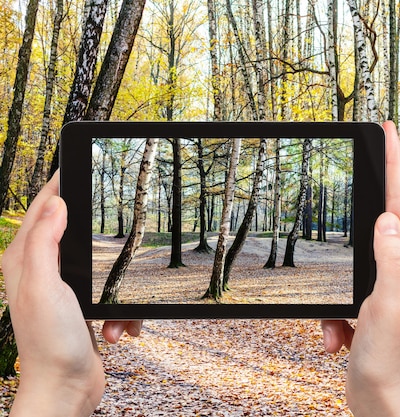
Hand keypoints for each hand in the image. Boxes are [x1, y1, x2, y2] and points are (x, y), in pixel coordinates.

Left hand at [2, 172, 140, 415]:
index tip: (80, 162)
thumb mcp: (45, 286)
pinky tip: (118, 329)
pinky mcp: (84, 306)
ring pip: (101, 264)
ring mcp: (64, 289)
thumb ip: (44, 243)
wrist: (66, 389)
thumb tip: (57, 203)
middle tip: (121, 226)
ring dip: (117, 287)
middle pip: (74, 231)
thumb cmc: (50, 343)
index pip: (43, 208)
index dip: (61, 183)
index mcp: (24, 260)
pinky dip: (121, 311)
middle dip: (101, 235)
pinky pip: (112, 293)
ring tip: (114, 314)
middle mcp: (41, 271)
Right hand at [321, 121, 399, 416]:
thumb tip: (386, 218)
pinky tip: (336, 340)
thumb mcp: (387, 307)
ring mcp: (389, 287)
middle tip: (362, 169)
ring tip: (339, 327)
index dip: (395, 164)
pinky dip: (332, 315)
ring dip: (337, 292)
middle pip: (383, 221)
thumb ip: (389, 260)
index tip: (389, 131)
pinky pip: (343, 294)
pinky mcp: (371, 304)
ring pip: (354, 261)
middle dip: (367, 204)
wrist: (385, 404)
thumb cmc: (392, 361)